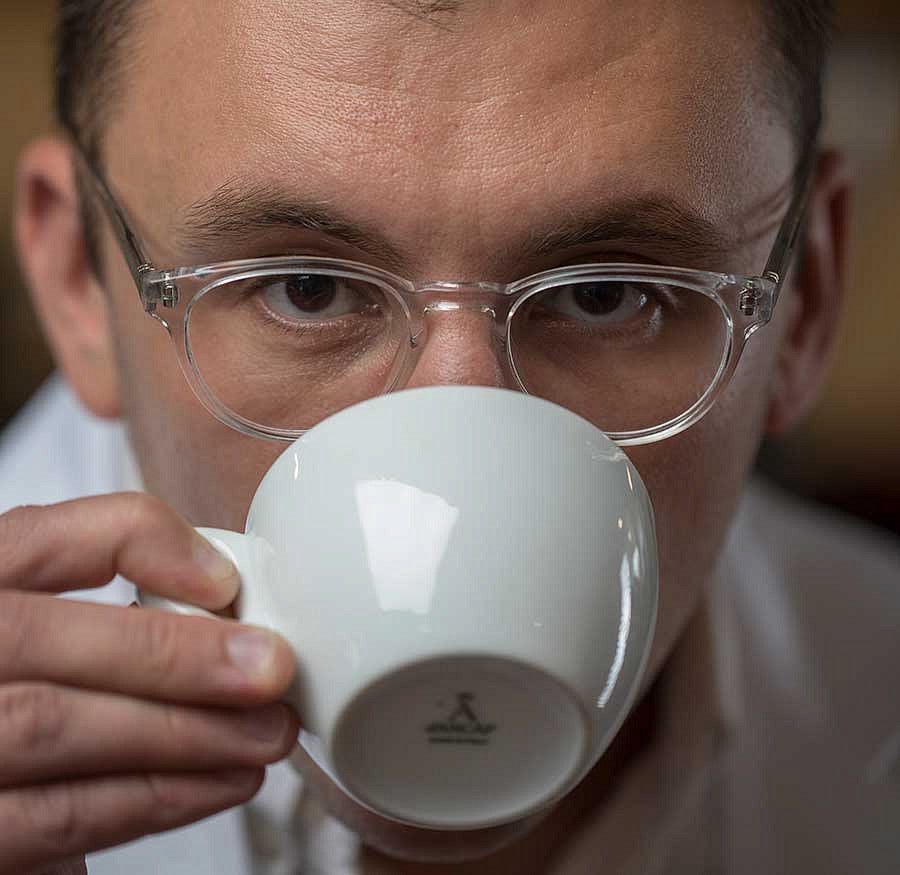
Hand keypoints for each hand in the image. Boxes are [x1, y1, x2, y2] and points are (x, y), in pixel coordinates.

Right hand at [0, 494, 299, 874]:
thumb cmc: (32, 682)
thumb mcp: (48, 621)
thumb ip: (102, 598)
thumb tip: (215, 586)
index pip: (36, 537)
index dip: (131, 542)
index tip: (223, 579)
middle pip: (41, 638)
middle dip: (174, 654)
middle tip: (271, 670)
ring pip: (52, 727)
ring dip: (184, 732)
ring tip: (265, 732)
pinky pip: (55, 816)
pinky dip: (152, 799)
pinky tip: (219, 781)